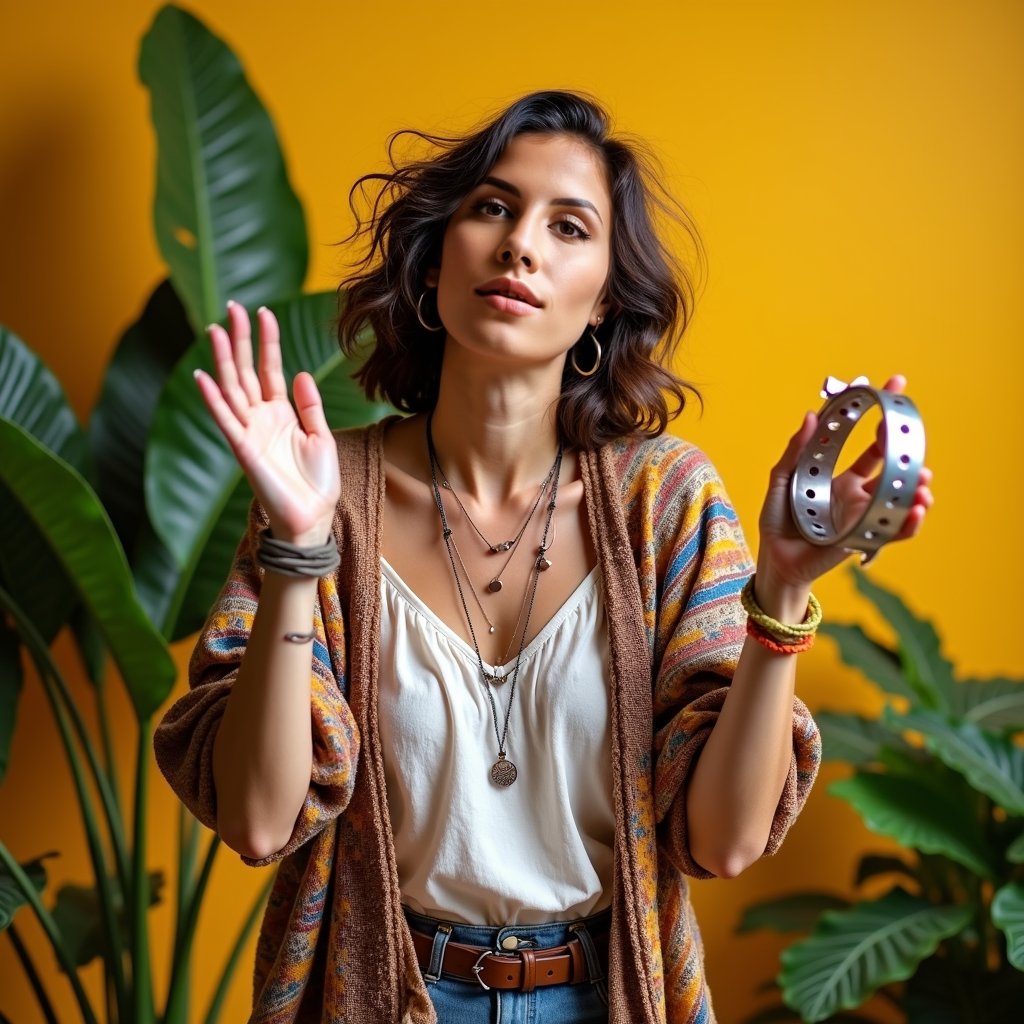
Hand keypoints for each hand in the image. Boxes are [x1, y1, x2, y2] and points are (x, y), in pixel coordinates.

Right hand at [194, 301, 340, 545]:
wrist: (313, 517)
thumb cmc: (317, 483)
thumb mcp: (321, 437)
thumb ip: (310, 406)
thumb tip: (299, 373)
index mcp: (281, 413)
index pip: (270, 368)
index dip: (267, 341)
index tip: (264, 312)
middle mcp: (261, 418)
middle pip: (246, 370)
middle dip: (240, 339)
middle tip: (233, 306)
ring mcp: (250, 432)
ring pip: (232, 388)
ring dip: (223, 360)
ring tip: (215, 329)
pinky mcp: (243, 450)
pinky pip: (225, 420)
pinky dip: (213, 399)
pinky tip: (202, 376)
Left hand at [757, 375, 933, 590]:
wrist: (774, 559)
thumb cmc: (778, 521)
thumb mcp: (782, 479)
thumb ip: (796, 450)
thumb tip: (809, 416)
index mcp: (843, 481)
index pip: (874, 450)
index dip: (887, 429)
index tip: (899, 406)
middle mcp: (860, 498)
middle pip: (895, 474)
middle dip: (911, 457)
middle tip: (915, 442)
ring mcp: (864, 519)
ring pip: (901, 502)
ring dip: (917, 490)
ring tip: (924, 480)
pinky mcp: (863, 540)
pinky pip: (893, 532)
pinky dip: (908, 522)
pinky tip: (916, 510)